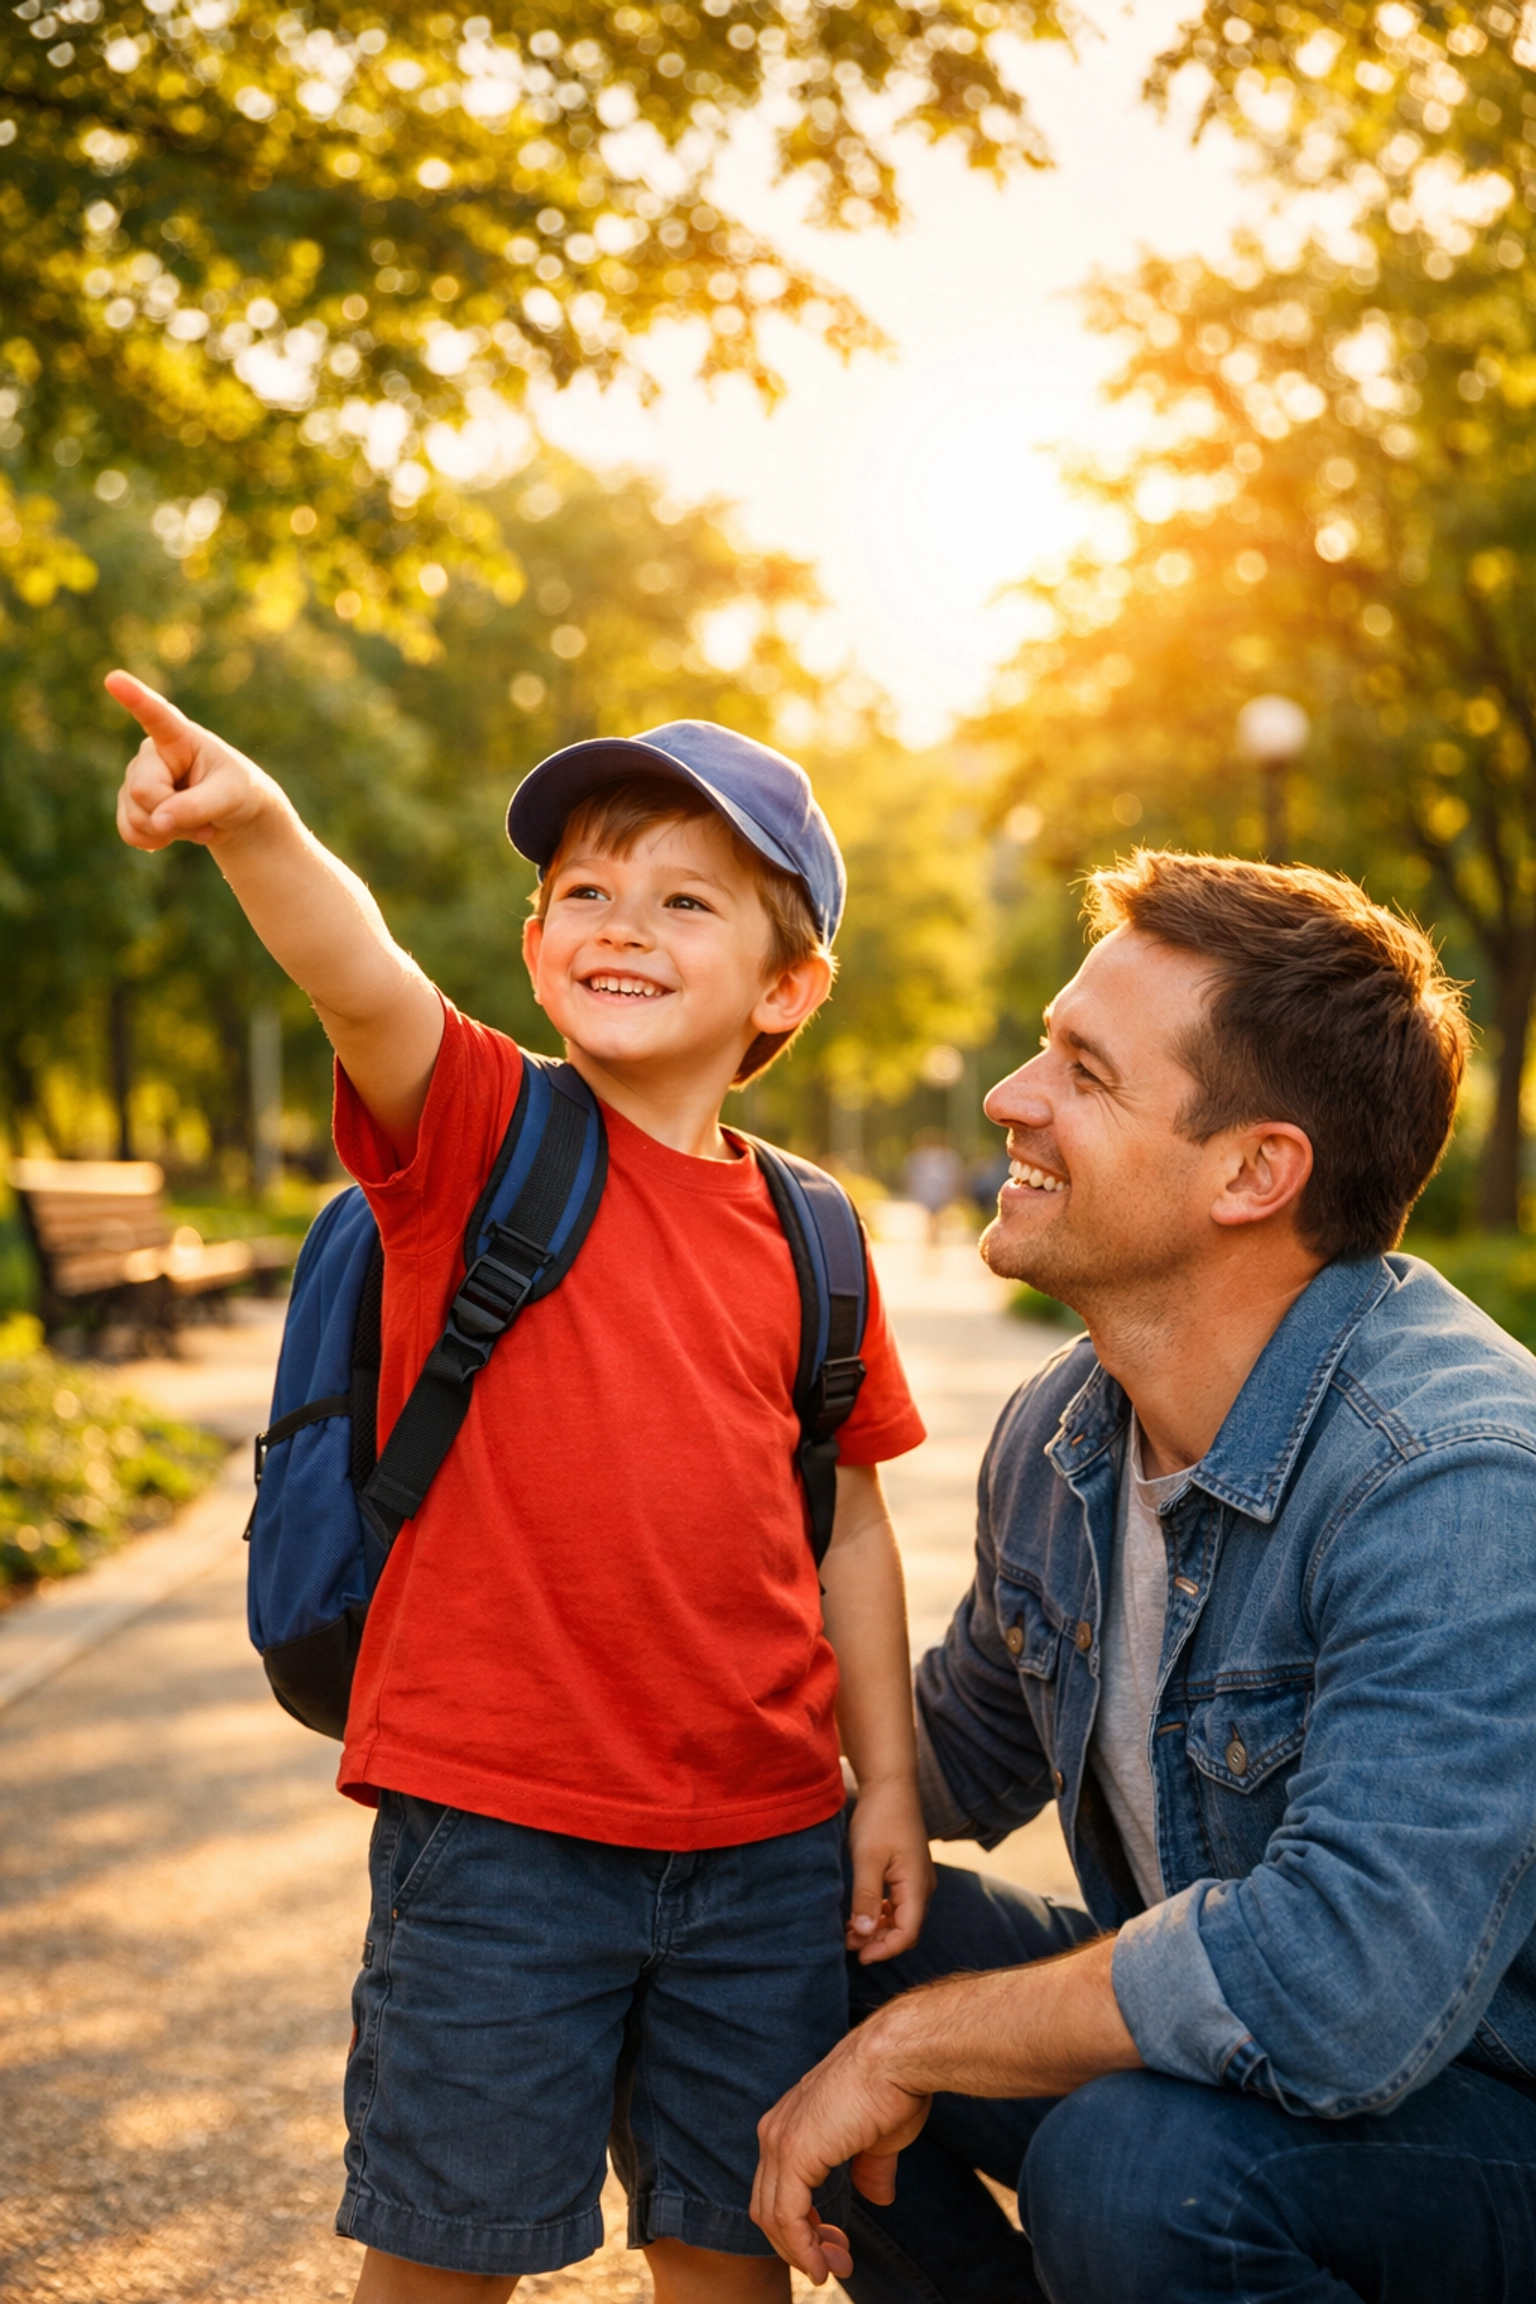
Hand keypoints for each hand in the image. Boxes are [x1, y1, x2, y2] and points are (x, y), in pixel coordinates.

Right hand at [107, 670, 279, 852]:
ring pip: (136, 817)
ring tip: (196, 825)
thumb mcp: (229, 798)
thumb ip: (196, 807)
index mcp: (179, 737)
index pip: (156, 715)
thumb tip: (158, 823)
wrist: (230, 814)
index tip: (114, 678)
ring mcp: (135, 779)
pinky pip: (129, 832)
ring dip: (170, 832)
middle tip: (206, 821)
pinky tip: (172, 833)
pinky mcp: (128, 805)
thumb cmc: (236, 792)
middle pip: (144, 791)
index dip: (135, 698)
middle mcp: (150, 754)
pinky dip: (155, 842)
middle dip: (174, 816)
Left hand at [752, 2023, 931, 2284]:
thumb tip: (878, 2198)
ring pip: (773, 2217)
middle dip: (800, 2244)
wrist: (898, 2056)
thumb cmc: (894, 2086)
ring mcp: (780, 2140)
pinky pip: (787, 2217)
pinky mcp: (793, 2152)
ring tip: (834, 2269)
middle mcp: (776, 2130)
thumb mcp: (879, 2139)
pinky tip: (823, 2264)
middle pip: (769, 2206)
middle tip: (835, 2265)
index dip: (803, 2225)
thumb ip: (869, 2169)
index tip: (835, 2245)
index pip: (778, 2188)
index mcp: (791, 2122)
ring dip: (802, 2253)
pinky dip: (802, 2248)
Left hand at [845, 1776, 934, 1963]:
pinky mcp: (908, 1872)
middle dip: (879, 1942)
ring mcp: (917, 1879)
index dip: (884, 1949)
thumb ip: (866, 1897)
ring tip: (848, 1932)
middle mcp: (922, 1886)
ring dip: (877, 1929)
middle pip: (906, 1929)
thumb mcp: (867, 1859)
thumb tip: (863, 1934)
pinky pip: (897, 1903)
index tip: (859, 1955)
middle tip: (848, 1944)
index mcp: (917, 1885)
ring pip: (901, 1917)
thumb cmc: (880, 1818)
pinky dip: (879, 1914)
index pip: (907, 1933)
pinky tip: (859, 1914)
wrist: (890, 1784)